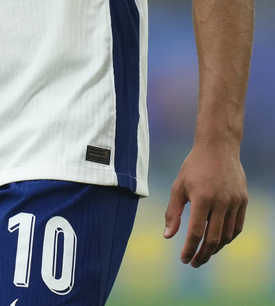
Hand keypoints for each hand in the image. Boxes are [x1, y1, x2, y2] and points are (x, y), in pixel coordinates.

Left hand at [163, 144, 246, 267]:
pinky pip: (237, 227)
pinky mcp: (243, 201)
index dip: (189, 249)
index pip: (196, 233)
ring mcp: (234, 202)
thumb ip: (173, 212)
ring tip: (204, 253)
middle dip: (203, 255)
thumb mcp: (179, 186)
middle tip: (194, 263)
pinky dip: (228, 237)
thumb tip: (168, 236)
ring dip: (215, 248)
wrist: (218, 147)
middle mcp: (221, 202)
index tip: (184, 260)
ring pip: (227, 236)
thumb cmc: (194, 166)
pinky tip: (218, 240)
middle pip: (213, 239)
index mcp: (203, 198)